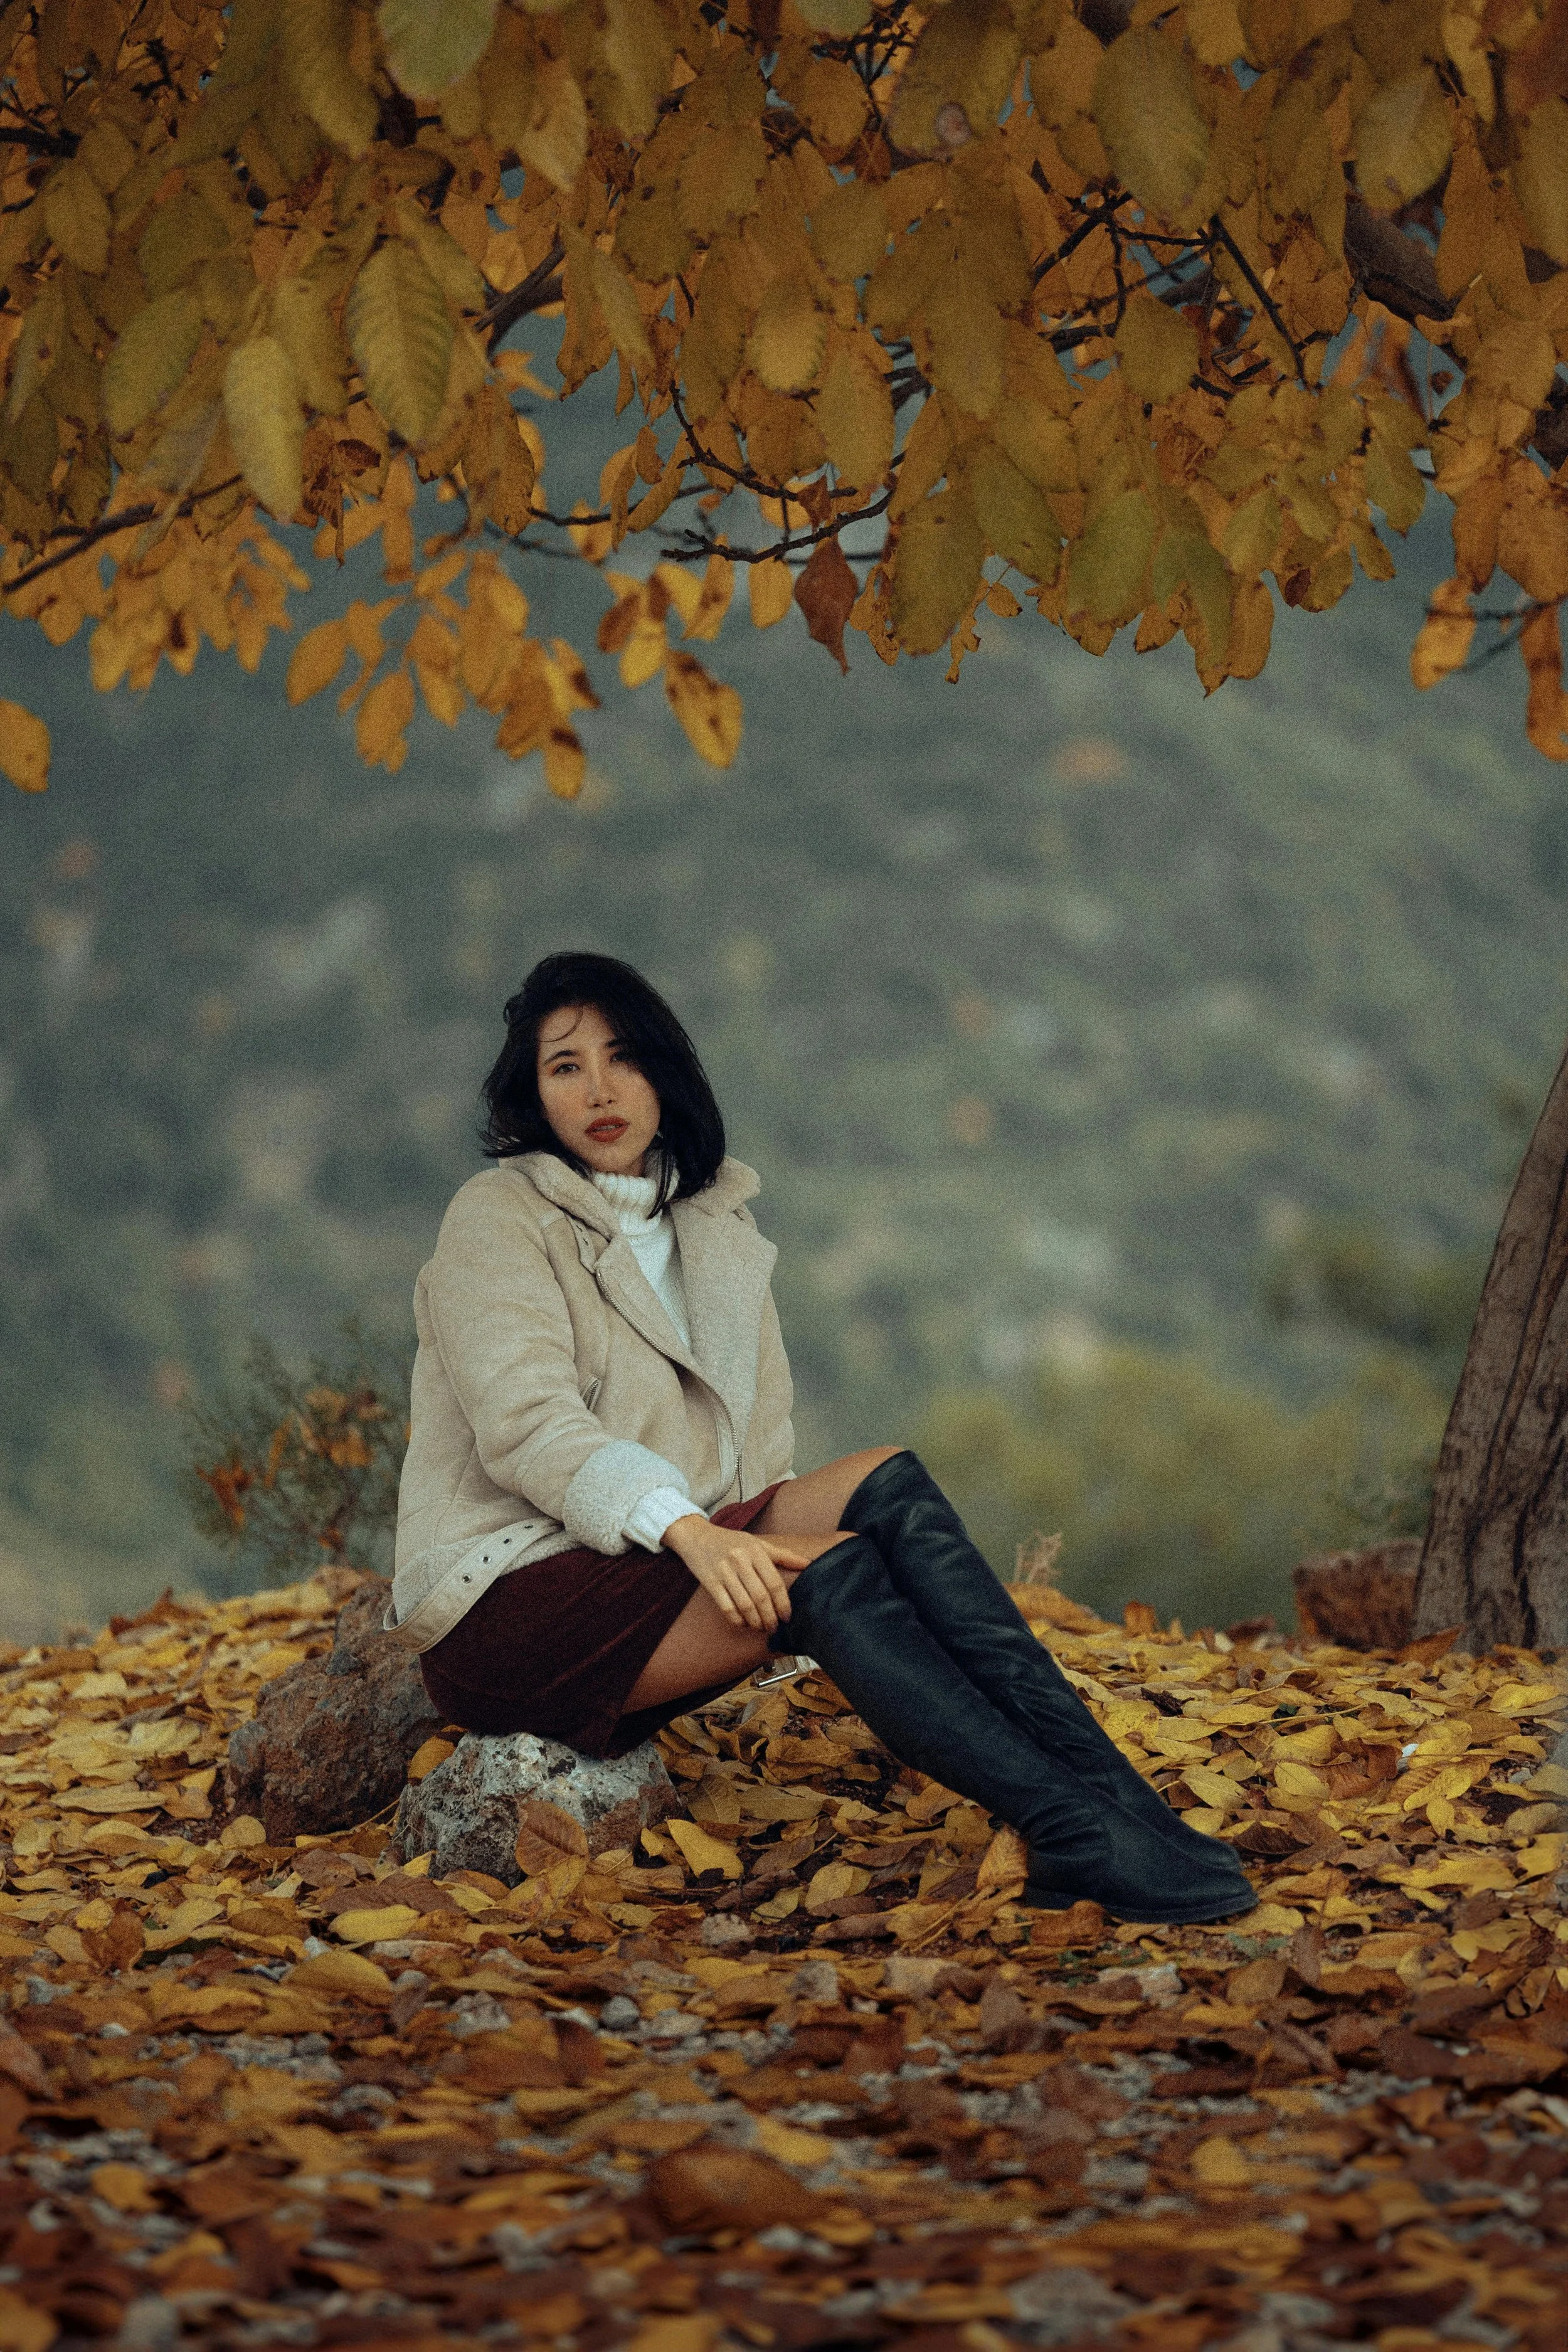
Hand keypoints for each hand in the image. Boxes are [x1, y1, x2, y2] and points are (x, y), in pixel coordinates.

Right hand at [662, 1515, 808, 1636]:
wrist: (696, 1536)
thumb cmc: (731, 1541)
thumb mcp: (758, 1544)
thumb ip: (783, 1555)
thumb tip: (808, 1564)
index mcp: (755, 1551)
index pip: (775, 1583)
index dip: (783, 1604)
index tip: (787, 1617)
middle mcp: (740, 1561)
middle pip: (761, 1597)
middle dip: (770, 1617)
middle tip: (774, 1627)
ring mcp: (723, 1572)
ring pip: (745, 1605)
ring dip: (755, 1622)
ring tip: (761, 1628)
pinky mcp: (709, 1582)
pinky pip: (726, 1608)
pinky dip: (737, 1620)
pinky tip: (743, 1623)